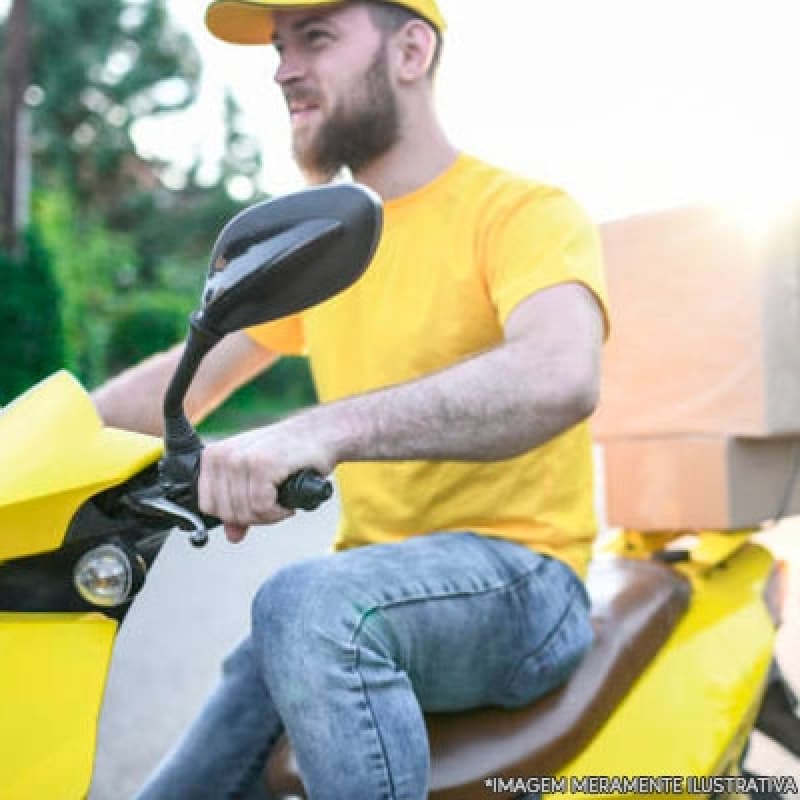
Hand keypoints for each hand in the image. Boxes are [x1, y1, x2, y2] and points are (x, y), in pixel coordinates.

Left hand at [197, 415, 335, 543]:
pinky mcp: (261, 465)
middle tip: (273, 503)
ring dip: (269, 515)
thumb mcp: (256, 479)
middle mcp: (222, 455)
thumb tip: (232, 535)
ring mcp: (241, 459)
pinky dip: (279, 511)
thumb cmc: (290, 452)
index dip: (233, 515)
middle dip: (253, 517)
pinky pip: (261, 507)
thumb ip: (240, 506)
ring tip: (282, 498)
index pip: (208, 506)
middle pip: (226, 513)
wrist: (320, 433)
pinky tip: (287, 499)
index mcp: (214, 456)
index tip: (254, 506)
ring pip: (244, 513)